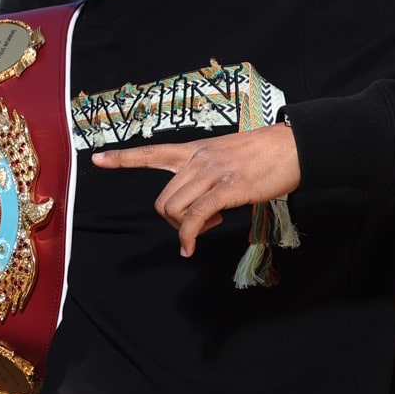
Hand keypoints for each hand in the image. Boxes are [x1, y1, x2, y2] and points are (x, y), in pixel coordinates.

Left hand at [91, 124, 300, 257]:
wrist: (297, 146)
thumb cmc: (267, 154)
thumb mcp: (229, 156)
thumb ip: (208, 175)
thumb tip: (202, 205)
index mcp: (195, 150)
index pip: (152, 152)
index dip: (123, 157)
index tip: (96, 158)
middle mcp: (197, 159)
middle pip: (163, 199)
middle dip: (175, 220)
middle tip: (204, 222)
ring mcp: (211, 172)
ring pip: (174, 209)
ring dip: (186, 227)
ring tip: (213, 222)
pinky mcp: (227, 189)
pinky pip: (194, 218)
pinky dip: (187, 236)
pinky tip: (189, 248)